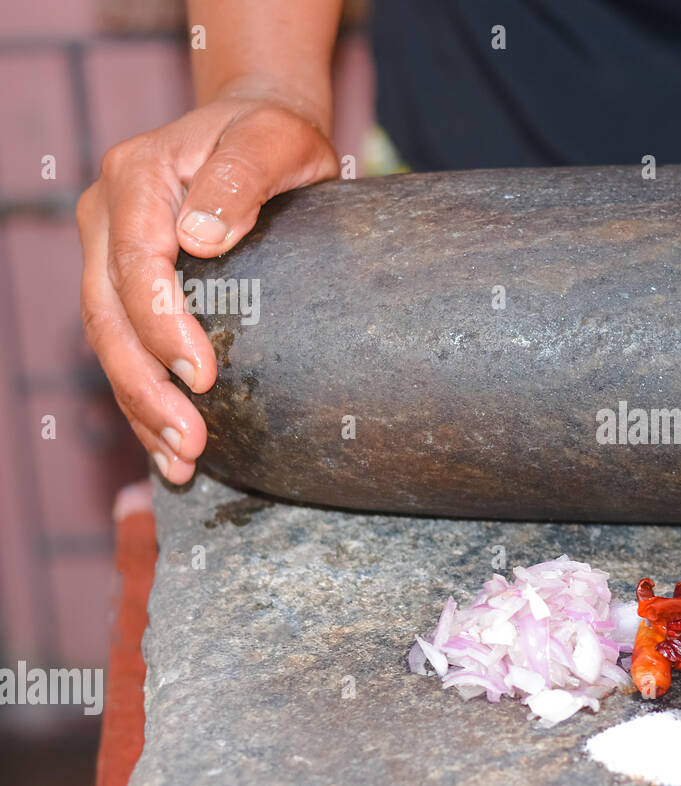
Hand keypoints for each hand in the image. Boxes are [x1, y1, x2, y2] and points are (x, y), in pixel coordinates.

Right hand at [77, 95, 337, 482]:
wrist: (254, 128)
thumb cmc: (271, 134)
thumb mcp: (273, 139)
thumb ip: (239, 178)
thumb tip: (201, 238)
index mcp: (136, 178)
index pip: (136, 263)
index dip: (162, 325)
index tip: (202, 375)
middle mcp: (107, 216)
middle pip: (109, 314)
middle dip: (146, 387)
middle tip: (190, 444)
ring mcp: (108, 251)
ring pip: (109, 341)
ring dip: (141, 407)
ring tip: (183, 463)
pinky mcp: (125, 282)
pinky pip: (124, 347)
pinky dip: (144, 400)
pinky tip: (169, 448)